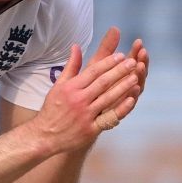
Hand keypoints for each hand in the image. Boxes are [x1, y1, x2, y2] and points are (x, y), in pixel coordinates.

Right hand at [33, 27, 140, 153]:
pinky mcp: (90, 129)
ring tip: (136, 77)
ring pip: (108, 98)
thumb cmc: (53, 109)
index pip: (94, 71)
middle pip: (103, 82)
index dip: (109, 62)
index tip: (121, 55)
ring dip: (123, 87)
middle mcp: (79, 99)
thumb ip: (71, 66)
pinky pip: (108, 117)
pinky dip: (120, 109)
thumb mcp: (58, 86)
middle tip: (133, 62)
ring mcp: (85, 115)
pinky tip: (131, 100)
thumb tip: (76, 46)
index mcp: (71, 87)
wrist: (45, 136)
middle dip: (120, 71)